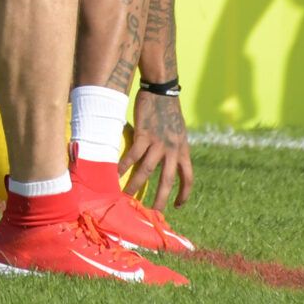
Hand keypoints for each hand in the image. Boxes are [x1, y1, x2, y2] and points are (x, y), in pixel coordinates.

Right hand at [121, 90, 192, 209]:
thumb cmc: (168, 109)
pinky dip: (123, 166)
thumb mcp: (178, 131)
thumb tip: (167, 159)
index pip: (188, 178)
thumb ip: (174, 147)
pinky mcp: (144, 135)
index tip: (178, 206)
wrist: (162, 91)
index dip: (184, 194)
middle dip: (159, 199)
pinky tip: (115, 173)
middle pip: (167, 181)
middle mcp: (173, 150)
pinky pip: (132, 155)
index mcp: (183, 150)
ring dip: (136, 185)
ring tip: (128, 197)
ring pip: (146, 171)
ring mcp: (158, 143)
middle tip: (151, 213)